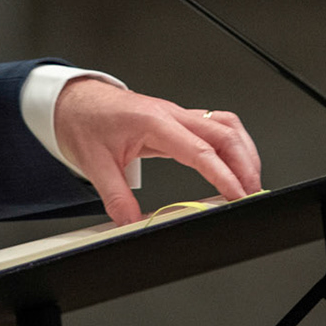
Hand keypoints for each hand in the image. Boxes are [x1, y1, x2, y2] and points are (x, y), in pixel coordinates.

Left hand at [53, 78, 262, 225]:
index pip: (200, 150)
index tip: (238, 194)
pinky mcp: (176, 119)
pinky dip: (231, 144)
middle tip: (252, 193)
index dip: (224, 174)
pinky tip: (233, 162)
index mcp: (153, 122)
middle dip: (245, 163)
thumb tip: (133, 225)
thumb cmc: (84, 121)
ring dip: (243, 150)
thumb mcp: (95, 164)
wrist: (73, 100)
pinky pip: (214, 126)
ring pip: (225, 125)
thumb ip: (117, 197)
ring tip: (249, 180)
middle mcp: (171, 114)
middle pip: (224, 133)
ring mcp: (176, 114)